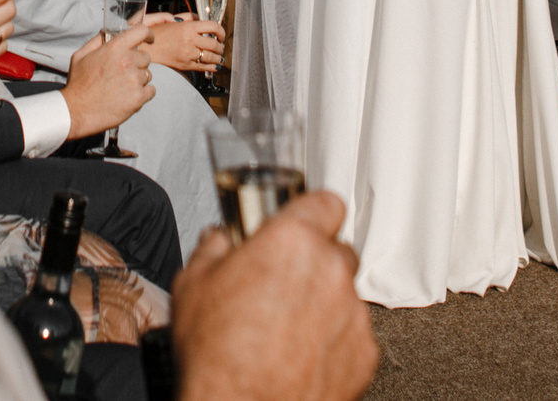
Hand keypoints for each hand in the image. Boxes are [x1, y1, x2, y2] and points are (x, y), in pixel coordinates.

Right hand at [62, 25, 156, 137]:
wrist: (77, 111)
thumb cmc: (78, 84)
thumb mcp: (81, 55)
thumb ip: (97, 41)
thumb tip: (108, 32)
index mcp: (114, 48)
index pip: (141, 31)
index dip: (148, 34)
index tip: (149, 39)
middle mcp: (127, 62)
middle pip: (146, 57)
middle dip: (137, 63)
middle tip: (123, 73)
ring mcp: (134, 80)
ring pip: (147, 75)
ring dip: (138, 79)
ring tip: (122, 87)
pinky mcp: (138, 97)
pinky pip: (151, 90)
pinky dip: (143, 93)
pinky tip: (128, 96)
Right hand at [141, 14, 226, 74]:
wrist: (144, 50)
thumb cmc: (156, 35)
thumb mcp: (170, 21)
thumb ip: (186, 18)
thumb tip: (199, 18)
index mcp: (187, 27)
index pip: (213, 27)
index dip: (221, 31)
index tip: (220, 34)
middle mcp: (189, 40)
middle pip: (214, 44)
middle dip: (220, 46)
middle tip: (220, 46)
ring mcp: (188, 54)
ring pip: (212, 57)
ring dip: (218, 57)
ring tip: (219, 56)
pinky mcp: (185, 65)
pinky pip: (204, 67)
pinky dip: (213, 67)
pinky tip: (214, 65)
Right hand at [173, 191, 377, 400]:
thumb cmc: (219, 355)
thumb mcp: (193, 283)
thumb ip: (213, 247)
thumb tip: (218, 241)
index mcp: (293, 241)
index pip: (324, 202)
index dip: (311, 211)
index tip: (301, 221)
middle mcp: (330, 271)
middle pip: (336, 249)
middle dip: (312, 261)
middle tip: (280, 281)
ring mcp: (352, 313)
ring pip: (344, 293)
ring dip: (322, 302)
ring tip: (285, 327)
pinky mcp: (363, 353)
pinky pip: (352, 333)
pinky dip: (333, 340)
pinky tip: (299, 352)